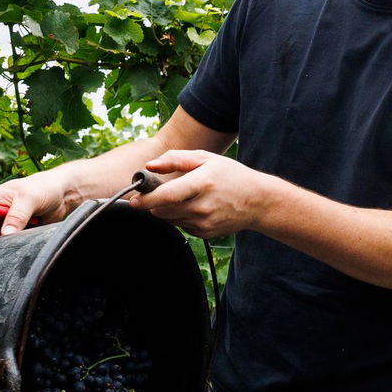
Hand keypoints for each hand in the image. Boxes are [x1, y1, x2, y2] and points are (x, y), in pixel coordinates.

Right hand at [0, 171, 71, 243]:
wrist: (63, 194)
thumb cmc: (43, 187)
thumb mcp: (28, 198)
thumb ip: (17, 216)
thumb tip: (6, 234)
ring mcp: (7, 226)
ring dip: (3, 248)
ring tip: (13, 247)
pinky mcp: (18, 235)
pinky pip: (12, 246)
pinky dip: (15, 249)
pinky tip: (21, 248)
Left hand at [130, 150, 273, 238]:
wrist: (258, 201)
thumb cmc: (231, 176)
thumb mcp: (205, 158)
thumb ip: (175, 159)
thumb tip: (150, 165)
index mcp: (202, 183)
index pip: (166, 196)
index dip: (146, 199)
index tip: (133, 200)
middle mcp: (202, 206)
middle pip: (163, 211)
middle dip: (153, 203)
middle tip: (157, 192)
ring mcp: (204, 223)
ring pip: (170, 219)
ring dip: (167, 210)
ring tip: (183, 196)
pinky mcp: (205, 233)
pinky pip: (182, 226)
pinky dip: (181, 217)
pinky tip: (195, 207)